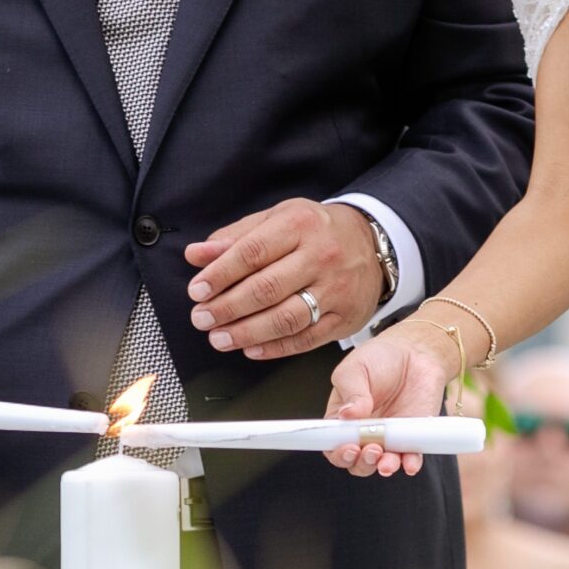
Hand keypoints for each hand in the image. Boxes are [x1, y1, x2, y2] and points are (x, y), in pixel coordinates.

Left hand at [183, 200, 384, 359]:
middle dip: (227, 307)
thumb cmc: (316, 230)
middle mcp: (321, 256)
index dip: (220, 274)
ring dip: (246, 333)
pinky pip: (305, 339)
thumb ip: (235, 237)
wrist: (372, 242)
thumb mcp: (277, 219)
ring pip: (285, 318)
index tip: (197, 291)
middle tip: (202, 318)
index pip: (252, 252)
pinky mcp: (344, 317)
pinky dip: (274, 348)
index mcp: (299, 225)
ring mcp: (336, 289)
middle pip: (266, 288)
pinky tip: (251, 349)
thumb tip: (196, 255)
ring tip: (219, 338)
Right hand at [319, 321, 456, 478]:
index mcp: (343, 418)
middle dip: (361, 462)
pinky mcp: (411, 438)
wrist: (416, 352)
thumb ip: (351, 392)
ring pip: (381, 464)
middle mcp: (364, 433)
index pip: (333, 445)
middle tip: (370, 449)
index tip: (348, 447)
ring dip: (383, 467)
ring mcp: (388, 438)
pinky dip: (410, 464)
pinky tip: (409, 463)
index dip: (337, 452)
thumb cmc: (380, 358)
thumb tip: (348, 415)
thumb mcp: (356, 368)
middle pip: (356, 461)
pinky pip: (410, 458)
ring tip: (387, 459)